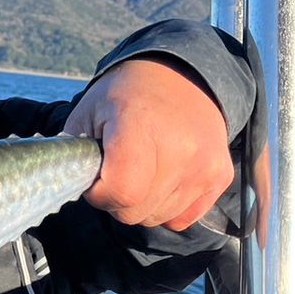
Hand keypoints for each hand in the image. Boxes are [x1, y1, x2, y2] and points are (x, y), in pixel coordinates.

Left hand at [64, 56, 234, 230]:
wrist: (181, 75)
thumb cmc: (126, 94)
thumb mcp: (87, 111)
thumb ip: (75, 153)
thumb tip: (74, 187)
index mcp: (142, 127)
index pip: (121, 191)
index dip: (99, 194)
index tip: (95, 179)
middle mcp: (181, 149)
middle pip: (136, 212)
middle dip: (116, 200)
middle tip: (115, 171)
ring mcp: (206, 166)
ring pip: (158, 218)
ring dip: (141, 204)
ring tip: (140, 169)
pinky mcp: (220, 177)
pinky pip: (183, 218)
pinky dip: (166, 207)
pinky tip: (160, 179)